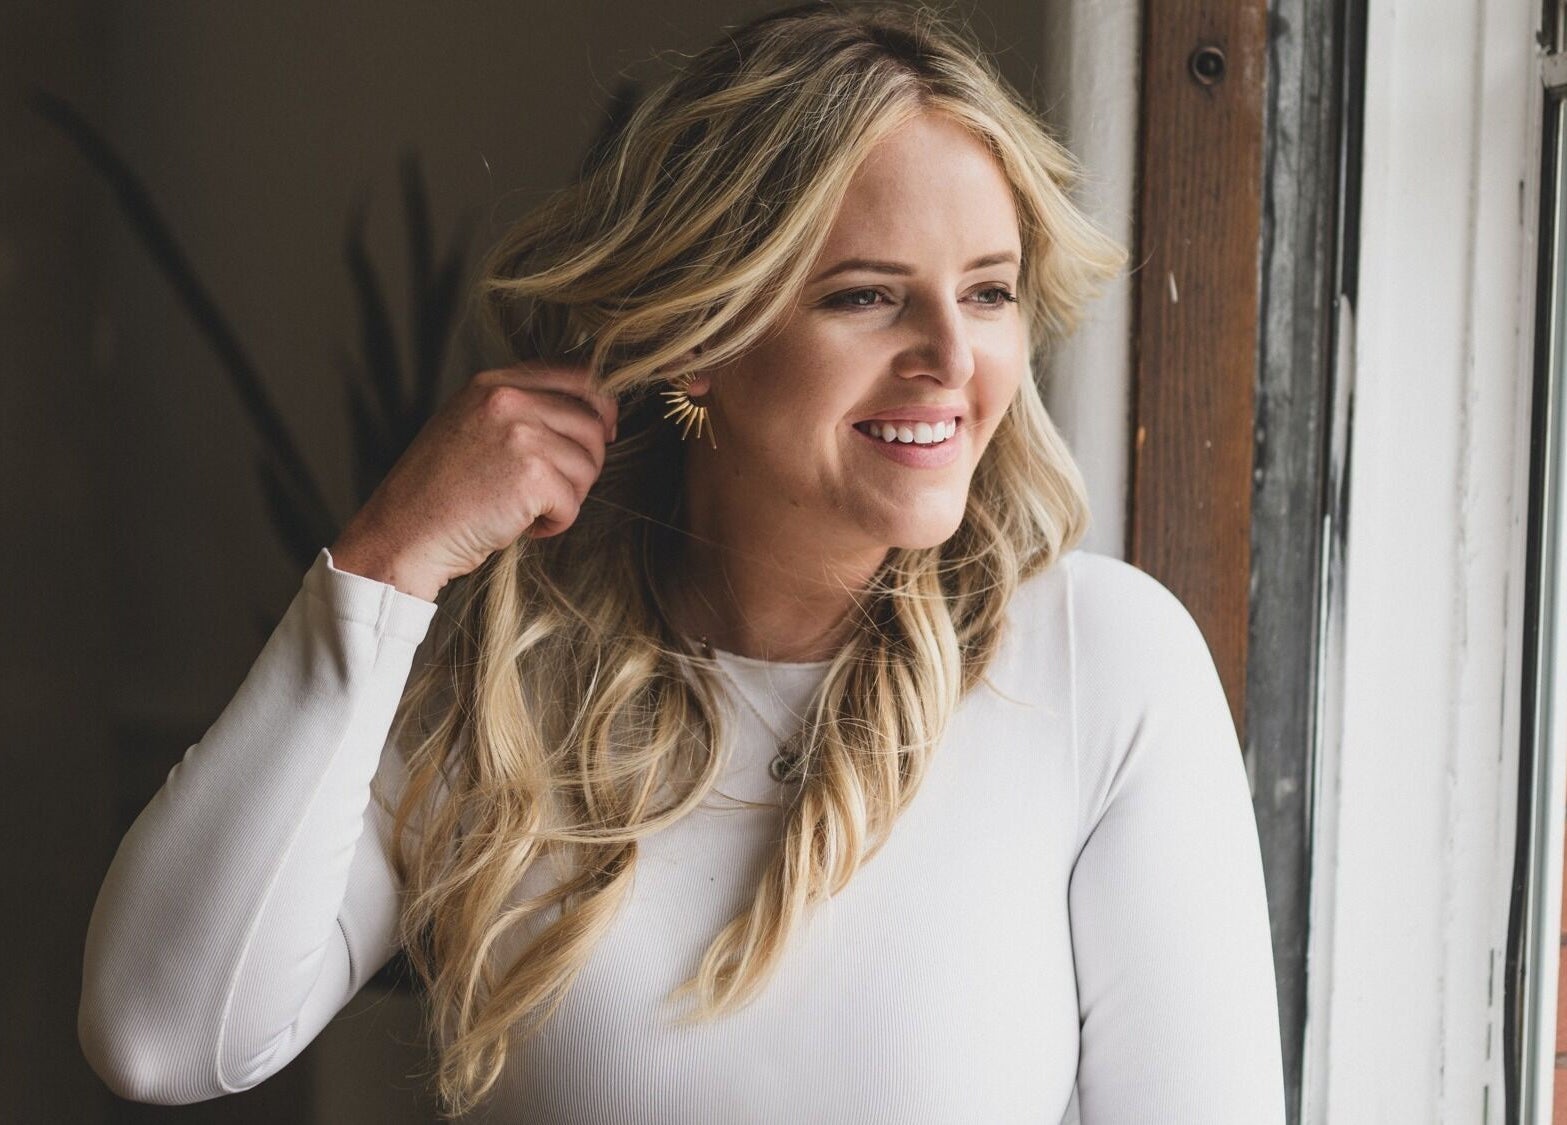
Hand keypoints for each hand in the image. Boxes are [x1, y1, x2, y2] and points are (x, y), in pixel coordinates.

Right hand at [328, 364, 618, 599]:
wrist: (402, 532)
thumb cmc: (439, 492)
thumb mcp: (471, 426)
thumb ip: (522, 410)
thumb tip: (596, 416)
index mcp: (495, 383)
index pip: (578, 375)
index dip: (600, 406)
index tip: (605, 431)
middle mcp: (508, 399)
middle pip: (592, 424)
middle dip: (583, 464)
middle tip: (548, 491)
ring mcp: (521, 434)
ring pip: (588, 466)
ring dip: (567, 498)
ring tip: (525, 508)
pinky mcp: (531, 475)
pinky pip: (573, 503)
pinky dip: (555, 524)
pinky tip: (521, 527)